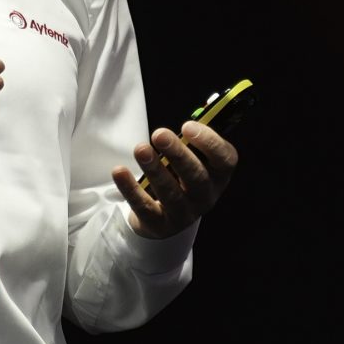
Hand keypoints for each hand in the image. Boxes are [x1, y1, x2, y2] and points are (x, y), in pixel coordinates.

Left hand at [113, 120, 237, 238]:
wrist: (168, 216)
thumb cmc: (181, 176)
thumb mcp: (193, 158)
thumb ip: (192, 140)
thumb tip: (190, 119)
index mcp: (218, 176)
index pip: (225, 160)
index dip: (209, 143)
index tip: (187, 126)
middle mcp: (205, 196)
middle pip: (196, 176)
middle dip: (178, 154)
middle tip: (160, 134)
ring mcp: (184, 214)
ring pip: (170, 193)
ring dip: (155, 169)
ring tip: (140, 149)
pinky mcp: (160, 224)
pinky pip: (145, 207)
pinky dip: (131, 189)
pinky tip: (119, 171)